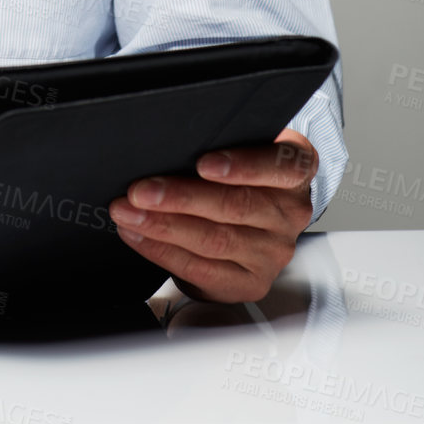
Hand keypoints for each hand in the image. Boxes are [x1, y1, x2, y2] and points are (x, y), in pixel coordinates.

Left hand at [107, 127, 317, 302]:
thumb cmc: (239, 168)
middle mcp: (290, 213)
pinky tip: (139, 236)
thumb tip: (169, 141)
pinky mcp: (251, 282)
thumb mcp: (242, 144)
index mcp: (295, 170)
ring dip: (163, 226)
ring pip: (215, 240)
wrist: (254, 211)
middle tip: (140, 191)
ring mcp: (274, 252)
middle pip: (236, 206)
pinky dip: (163, 251)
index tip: (203, 163)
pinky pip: (202, 270)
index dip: (243, 166)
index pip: (281, 165)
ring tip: (129, 213)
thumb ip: (222, 140)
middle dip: (180, 198)